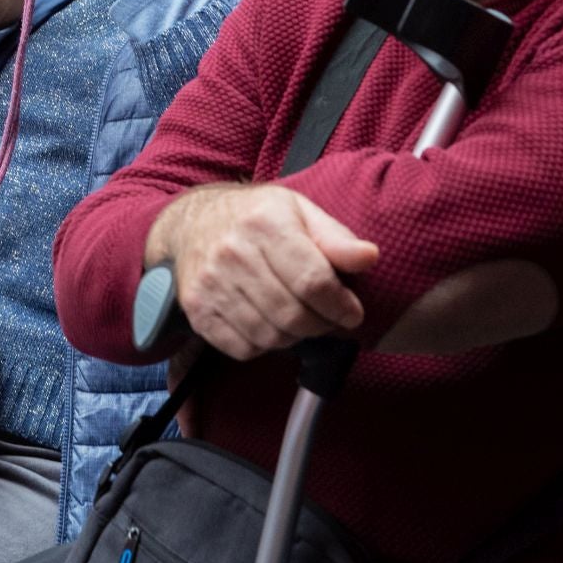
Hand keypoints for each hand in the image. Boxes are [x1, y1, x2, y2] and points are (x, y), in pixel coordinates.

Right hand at [145, 184, 378, 360]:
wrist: (192, 222)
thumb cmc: (256, 218)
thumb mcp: (300, 212)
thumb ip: (336, 238)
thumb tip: (369, 257)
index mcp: (264, 223)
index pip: (312, 281)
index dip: (341, 306)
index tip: (351, 311)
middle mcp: (232, 253)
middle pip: (293, 316)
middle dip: (320, 324)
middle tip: (324, 316)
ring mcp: (210, 284)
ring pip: (270, 337)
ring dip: (292, 336)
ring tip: (294, 315)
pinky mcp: (197, 310)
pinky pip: (242, 349)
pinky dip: (262, 344)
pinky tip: (265, 321)